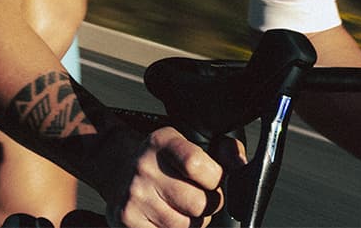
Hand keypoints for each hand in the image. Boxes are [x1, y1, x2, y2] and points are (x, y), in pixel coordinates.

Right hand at [104, 127, 235, 227]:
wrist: (120, 170)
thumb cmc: (165, 161)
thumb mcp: (191, 142)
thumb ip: (223, 150)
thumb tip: (239, 165)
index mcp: (162, 141)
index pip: (197, 165)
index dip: (214, 178)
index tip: (212, 178)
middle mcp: (144, 167)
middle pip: (198, 204)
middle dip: (206, 205)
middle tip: (195, 195)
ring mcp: (134, 196)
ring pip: (185, 226)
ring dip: (190, 222)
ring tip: (178, 206)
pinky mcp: (126, 220)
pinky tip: (164, 216)